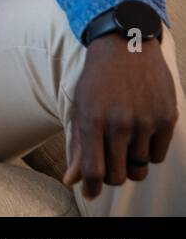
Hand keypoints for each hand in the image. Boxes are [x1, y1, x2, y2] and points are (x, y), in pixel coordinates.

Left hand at [62, 32, 178, 199]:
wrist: (125, 46)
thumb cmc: (98, 80)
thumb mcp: (81, 107)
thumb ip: (78, 146)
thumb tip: (72, 181)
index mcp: (91, 120)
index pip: (93, 170)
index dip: (91, 187)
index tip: (90, 192)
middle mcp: (119, 123)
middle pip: (118, 175)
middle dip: (112, 175)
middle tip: (109, 162)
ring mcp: (145, 121)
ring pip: (140, 169)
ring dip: (131, 163)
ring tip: (125, 145)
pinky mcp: (166, 118)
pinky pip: (158, 156)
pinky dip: (149, 152)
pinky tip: (141, 135)